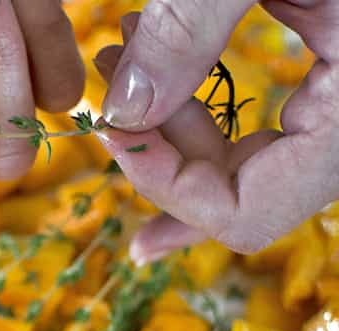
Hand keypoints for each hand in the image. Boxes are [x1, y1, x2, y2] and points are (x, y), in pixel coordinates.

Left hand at [94, 0, 338, 257]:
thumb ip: (192, 26)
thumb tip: (125, 113)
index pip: (247, 211)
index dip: (169, 188)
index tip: (113, 130)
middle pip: (242, 198)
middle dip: (163, 154)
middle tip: (108, 92)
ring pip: (249, 169)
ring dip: (176, 128)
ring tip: (124, 57)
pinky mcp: (334, 92)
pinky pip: (267, 139)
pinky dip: (209, 115)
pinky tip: (163, 92)